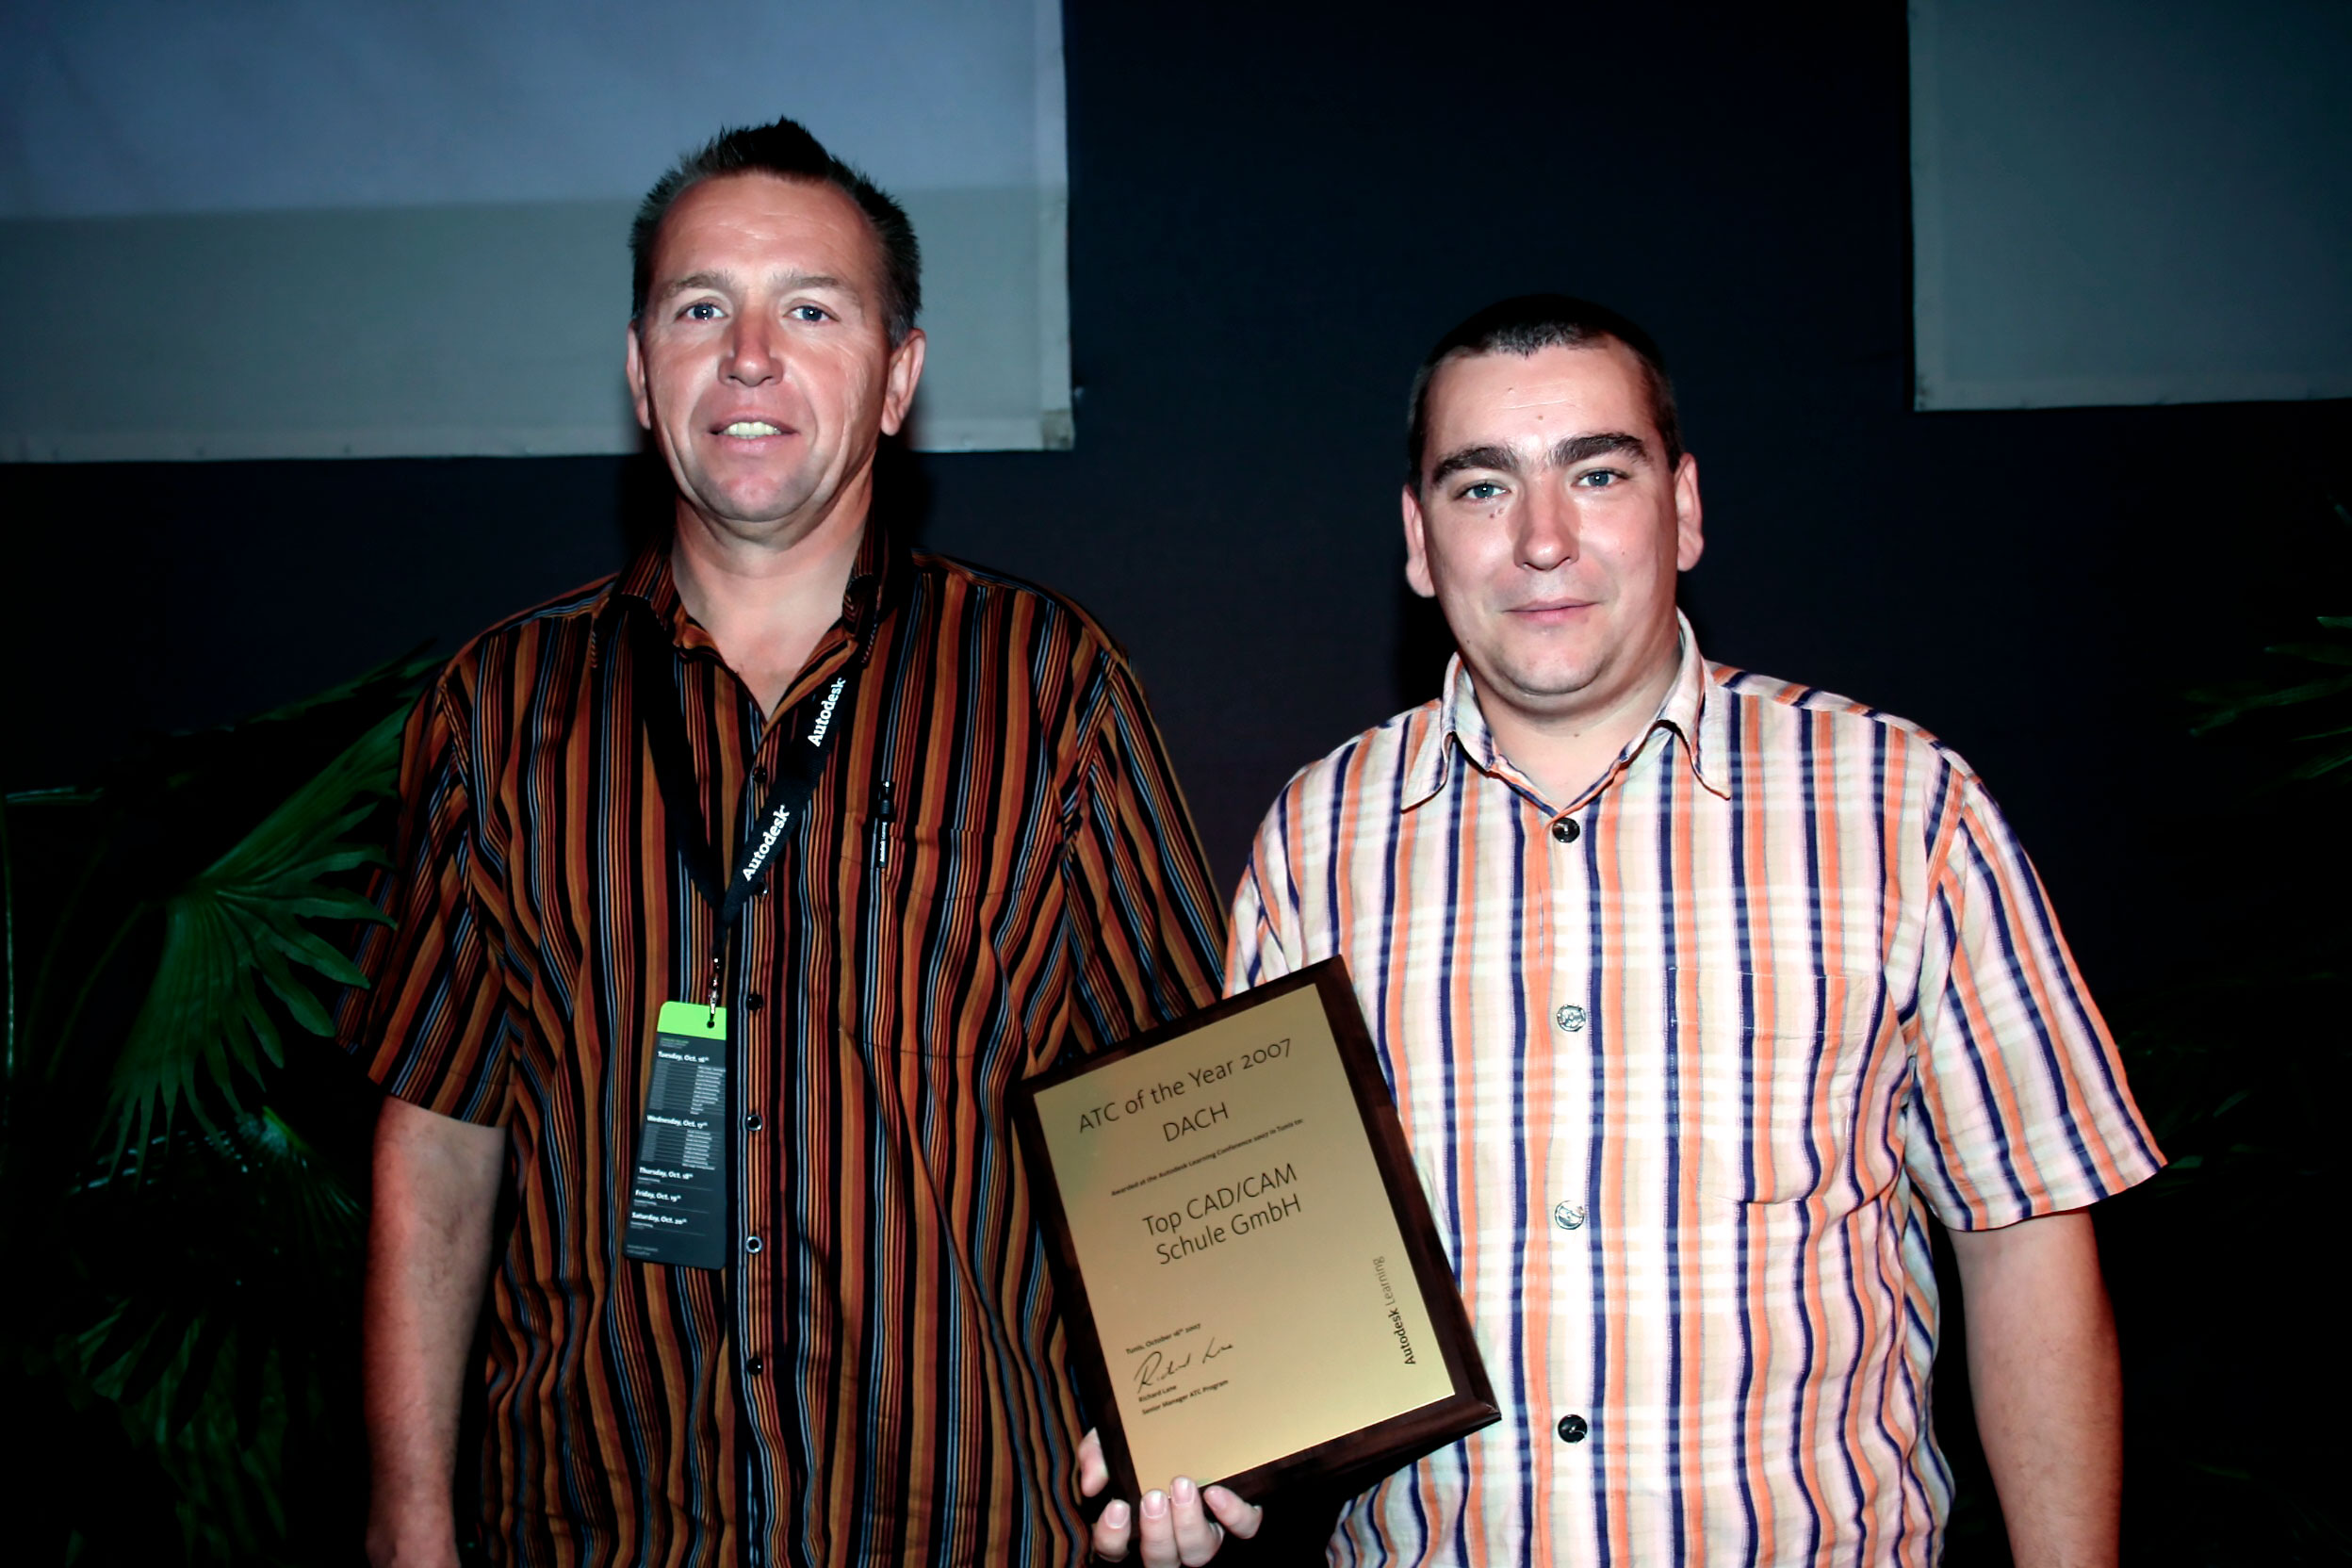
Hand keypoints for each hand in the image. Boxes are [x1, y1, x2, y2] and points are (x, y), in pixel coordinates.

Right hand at [1078, 1427, 1262, 1565]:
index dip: (1112, 1537)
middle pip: (1160, 1559)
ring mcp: (1206, 1531)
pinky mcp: (1238, 1517)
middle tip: (1154, 1496)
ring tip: (1184, 1486)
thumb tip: (1092, 1483)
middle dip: (1156, 1532)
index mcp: (1135, 1526)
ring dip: (1189, 1524)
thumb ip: (1097, 1455)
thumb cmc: (1146, 1439)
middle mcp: (1171, 1538)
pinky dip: (1231, 1514)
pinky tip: (1217, 1493)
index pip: (1114, 1550)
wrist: (1195, 1416)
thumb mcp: (1112, 1439)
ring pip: (1198, 1552)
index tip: (1116, 1507)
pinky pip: (1242, 1528)